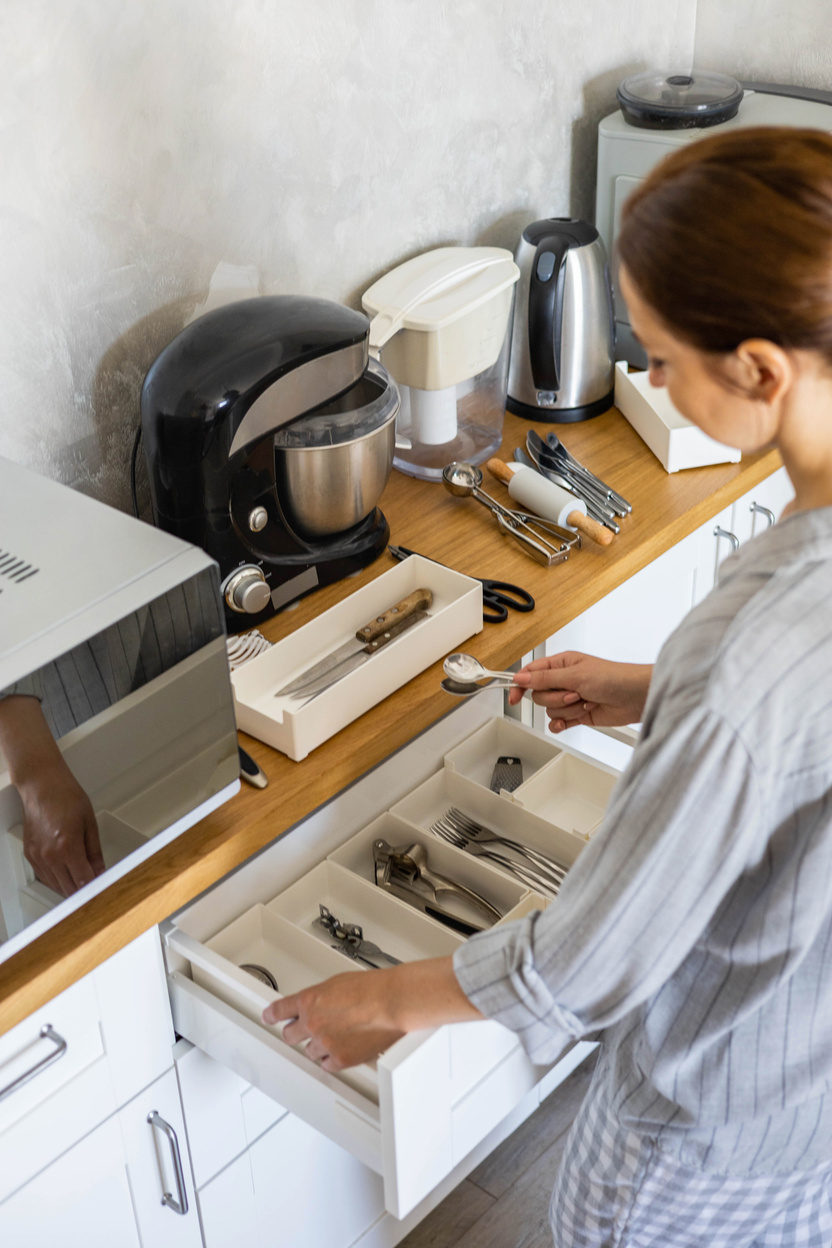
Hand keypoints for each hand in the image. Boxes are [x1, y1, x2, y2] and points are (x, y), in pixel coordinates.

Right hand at [0, 694, 104, 895]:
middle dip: (83, 890)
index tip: (103, 891)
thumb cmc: (65, 796)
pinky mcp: (29, 854)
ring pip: (55, 885)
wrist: (42, 784)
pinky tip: (67, 873)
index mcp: (67, 847)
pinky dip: (57, 878)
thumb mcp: (90, 822)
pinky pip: (45, 876)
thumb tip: (100, 869)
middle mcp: (49, 855)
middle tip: (96, 888)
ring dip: (69, 886)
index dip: (95, 889)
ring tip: (83, 880)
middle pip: (68, 888)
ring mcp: (37, 857)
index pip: (83, 881)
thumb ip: (95, 851)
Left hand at [263, 969, 406, 1070]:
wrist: (393, 1002)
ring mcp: (325, 1042)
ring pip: (310, 1051)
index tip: (269, 1017)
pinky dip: (334, 1058)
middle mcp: (313, 1022)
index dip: (272, 1015)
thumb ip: (320, 997)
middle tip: (311, 1029)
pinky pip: (327, 1064)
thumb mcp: (338, 983)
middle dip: (298, 1032)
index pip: (280, 1010)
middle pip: (290, 1035)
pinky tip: (346, 1047)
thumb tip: (317, 1004)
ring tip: (340, 1035)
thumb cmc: (373, 989)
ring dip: (320, 1045)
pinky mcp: (340, 1059)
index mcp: (310, 999)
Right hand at [508, 651, 651, 732]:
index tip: (514, 696)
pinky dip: (564, 723)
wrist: (636, 697)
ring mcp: (571, 698)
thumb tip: (521, 678)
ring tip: (586, 702)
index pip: (531, 673)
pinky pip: (559, 722)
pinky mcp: (578, 714)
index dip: (520, 685)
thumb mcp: (575, 675)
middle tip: (575, 694)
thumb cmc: (614, 677)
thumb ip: (545, 678)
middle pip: (540, 695)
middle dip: (556, 698)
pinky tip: (572, 720)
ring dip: (568, 709)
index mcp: (561, 664)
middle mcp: (564, 680)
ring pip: (550, 710)